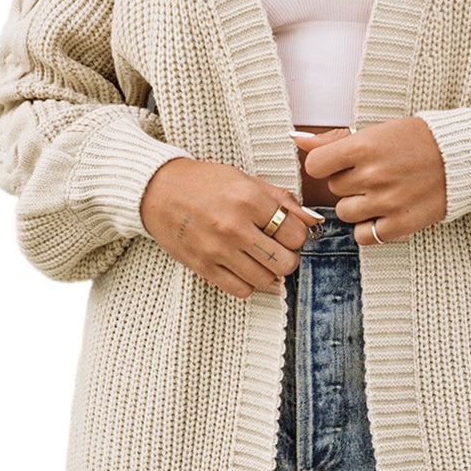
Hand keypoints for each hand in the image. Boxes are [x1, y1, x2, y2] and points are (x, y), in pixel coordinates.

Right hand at [139, 157, 322, 298]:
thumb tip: (313, 221)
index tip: (287, 232)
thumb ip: (282, 200)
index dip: (297, 235)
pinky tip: (245, 269)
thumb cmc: (204, 182)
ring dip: (269, 273)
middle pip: (285, 262)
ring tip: (260, 258)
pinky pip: (240, 290)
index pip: (296, 233)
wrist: (157, 189)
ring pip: (265, 280)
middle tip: (277, 248)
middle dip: (287, 257)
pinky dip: (249, 284)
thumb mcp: (246, 180)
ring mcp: (217, 250)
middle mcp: (234, 227)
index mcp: (248, 199)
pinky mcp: (203, 267)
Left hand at [293, 118, 446, 243]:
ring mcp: (386, 202)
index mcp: (365, 146)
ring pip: (345, 213)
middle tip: (375, 173)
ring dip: (358, 205)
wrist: (460, 159)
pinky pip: (363, 235)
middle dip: (348, 182)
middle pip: (333, 189)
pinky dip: (370, 227)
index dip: (326, 165)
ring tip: (382, 192)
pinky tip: (386, 212)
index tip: (342, 163)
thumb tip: (297, 140)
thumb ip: (333, 139)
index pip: (315, 166)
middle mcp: (373, 175)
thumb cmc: (416, 141)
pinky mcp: (399, 225)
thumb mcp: (376, 131)